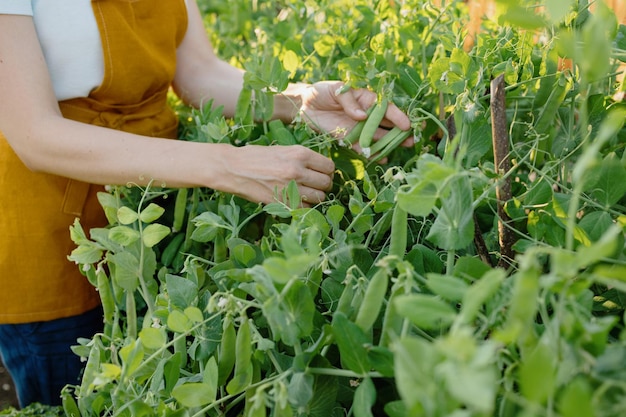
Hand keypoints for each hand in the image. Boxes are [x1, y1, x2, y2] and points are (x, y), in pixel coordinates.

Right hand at [221, 144, 334, 206]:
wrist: (233, 168)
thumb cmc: (256, 157)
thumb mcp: (282, 150)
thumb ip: (302, 158)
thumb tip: (321, 168)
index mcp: (300, 154)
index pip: (329, 166)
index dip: (327, 171)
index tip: (322, 174)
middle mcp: (298, 170)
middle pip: (326, 183)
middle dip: (323, 185)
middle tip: (315, 185)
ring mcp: (290, 188)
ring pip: (319, 198)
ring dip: (315, 197)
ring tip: (306, 193)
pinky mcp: (282, 202)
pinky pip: (305, 208)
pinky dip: (304, 206)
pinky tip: (296, 200)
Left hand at [298, 81, 412, 153]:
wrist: (305, 105)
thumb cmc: (323, 91)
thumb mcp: (336, 89)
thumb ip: (349, 101)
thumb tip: (362, 115)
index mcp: (366, 99)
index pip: (386, 107)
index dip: (398, 116)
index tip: (407, 124)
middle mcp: (366, 115)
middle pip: (387, 124)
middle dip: (400, 132)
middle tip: (413, 140)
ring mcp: (359, 128)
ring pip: (378, 137)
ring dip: (390, 143)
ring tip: (402, 150)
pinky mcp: (349, 139)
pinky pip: (363, 148)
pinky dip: (372, 153)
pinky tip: (382, 159)